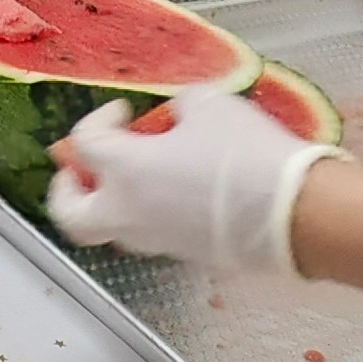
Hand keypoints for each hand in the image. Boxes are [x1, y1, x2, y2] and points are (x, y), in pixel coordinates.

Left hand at [46, 92, 338, 272]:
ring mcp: (156, 241)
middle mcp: (129, 213)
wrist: (296, 214)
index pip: (84, 144)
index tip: (123, 111)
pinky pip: (152, 234)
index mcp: (124, 172)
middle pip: (70, 215)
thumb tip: (177, 116)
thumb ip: (179, 107)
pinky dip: (150, 212)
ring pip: (112, 228)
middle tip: (80, 169)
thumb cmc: (246, 153)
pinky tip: (178, 190)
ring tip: (138, 174)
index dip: (97, 120)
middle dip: (66, 190)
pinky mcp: (186, 256)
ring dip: (113, 201)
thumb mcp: (210, 106)